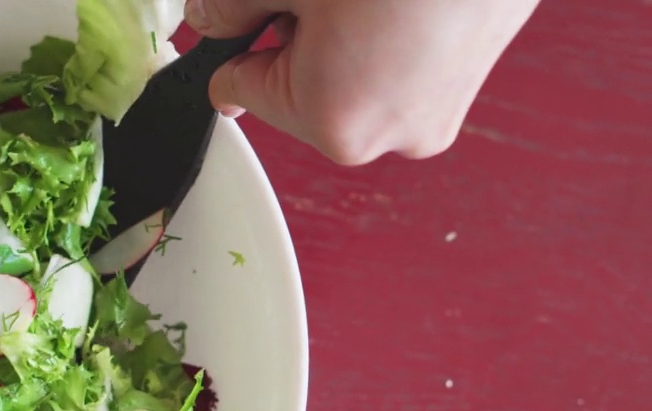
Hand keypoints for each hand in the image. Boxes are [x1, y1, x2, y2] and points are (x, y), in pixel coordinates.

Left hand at [184, 0, 540, 164]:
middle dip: (296, 39)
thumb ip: (229, 6)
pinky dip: (386, 39)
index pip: (238, 88)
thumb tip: (206, 20)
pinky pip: (396, 69)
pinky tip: (399, 3)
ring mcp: (434, 117)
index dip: (231, 41)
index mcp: (334, 122)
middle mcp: (387, 137)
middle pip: (297, 89)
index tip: (234, 21)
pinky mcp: (464, 89)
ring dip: (343, 39)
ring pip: (348, 80)